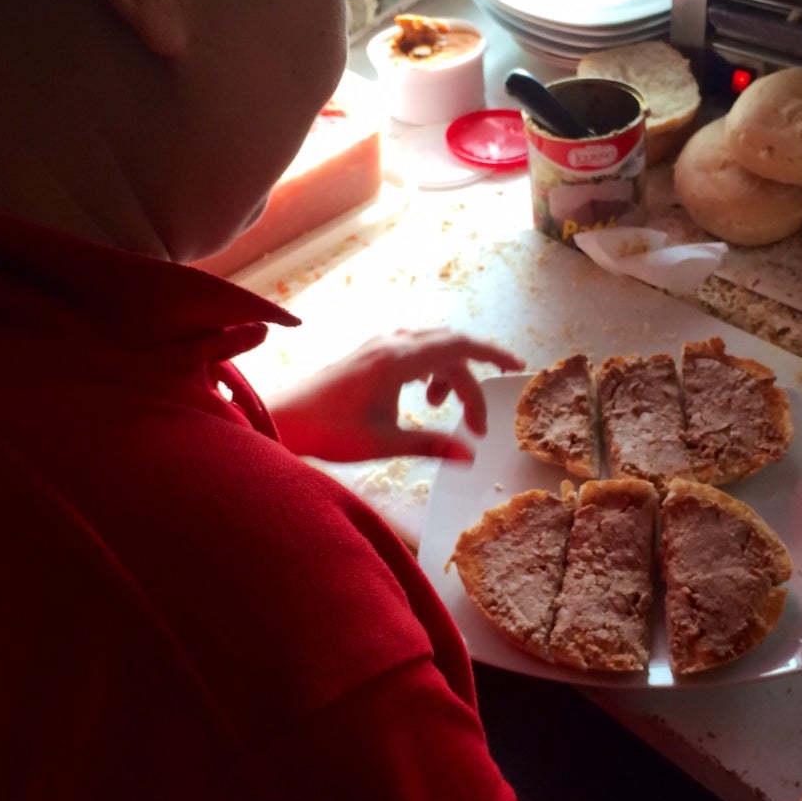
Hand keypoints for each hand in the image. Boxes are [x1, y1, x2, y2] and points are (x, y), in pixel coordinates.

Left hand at [269, 328, 524, 461]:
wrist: (284, 420)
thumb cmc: (331, 432)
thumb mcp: (385, 443)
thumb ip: (431, 445)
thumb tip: (471, 456)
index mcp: (399, 360)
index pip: (460, 347)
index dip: (493, 355)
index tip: (518, 367)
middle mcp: (391, 343)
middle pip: (450, 347)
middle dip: (472, 378)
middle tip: (478, 419)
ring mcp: (379, 345)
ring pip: (432, 347)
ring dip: (448, 375)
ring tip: (438, 409)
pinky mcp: (370, 354)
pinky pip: (415, 350)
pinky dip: (430, 370)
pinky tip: (420, 396)